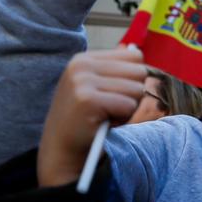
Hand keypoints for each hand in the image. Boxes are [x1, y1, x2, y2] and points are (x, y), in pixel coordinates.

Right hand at [38, 47, 146, 187]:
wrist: (62, 150)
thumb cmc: (86, 121)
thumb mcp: (98, 88)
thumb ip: (116, 70)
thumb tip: (137, 50)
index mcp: (84, 58)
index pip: (135, 56)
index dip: (133, 80)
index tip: (111, 95)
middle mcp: (81, 65)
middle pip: (139, 72)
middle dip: (132, 95)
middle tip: (109, 109)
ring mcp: (82, 81)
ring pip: (137, 90)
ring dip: (127, 109)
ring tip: (105, 116)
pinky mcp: (88, 99)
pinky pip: (128, 105)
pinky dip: (122, 119)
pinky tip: (103, 124)